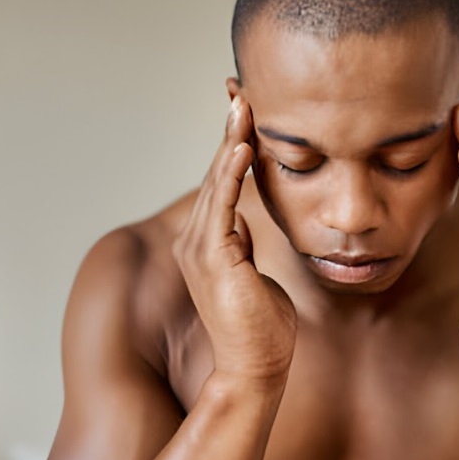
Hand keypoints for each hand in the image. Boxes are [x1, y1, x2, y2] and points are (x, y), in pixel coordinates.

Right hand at [173, 96, 296, 382]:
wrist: (256, 368)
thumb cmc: (262, 329)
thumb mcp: (256, 275)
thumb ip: (246, 246)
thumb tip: (247, 223)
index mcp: (207, 244)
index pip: (221, 183)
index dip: (233, 146)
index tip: (246, 112)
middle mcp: (196, 241)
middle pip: (216, 174)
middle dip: (230, 132)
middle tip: (241, 91)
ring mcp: (200, 249)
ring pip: (217, 182)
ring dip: (231, 142)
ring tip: (243, 106)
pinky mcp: (214, 258)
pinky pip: (223, 206)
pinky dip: (231, 174)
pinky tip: (244, 147)